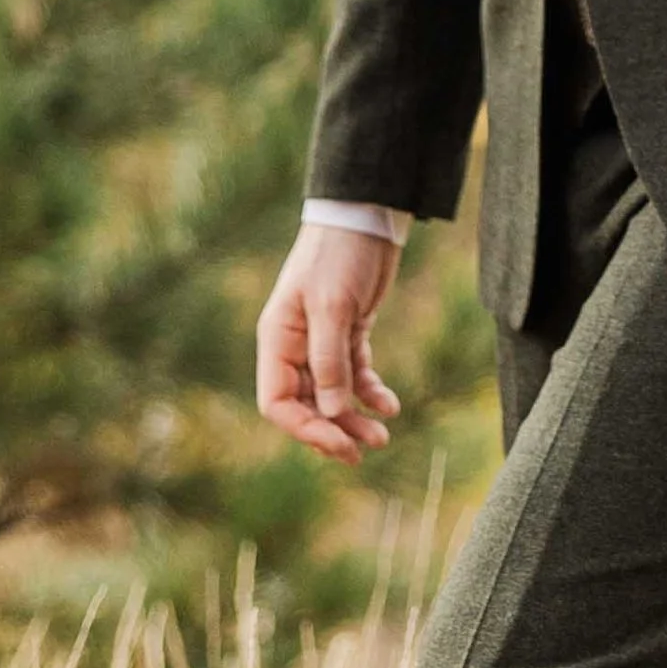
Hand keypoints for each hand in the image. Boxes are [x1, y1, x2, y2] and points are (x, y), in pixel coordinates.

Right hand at [255, 226, 403, 460]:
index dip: (304, 429)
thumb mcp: (333, 307)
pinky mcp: (348, 332)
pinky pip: (353, 374)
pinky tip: (389, 405)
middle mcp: (294, 345)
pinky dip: (369, 392)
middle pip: (305, 405)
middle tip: (363, 452)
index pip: (277, 402)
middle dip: (332, 431)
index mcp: (277, 339)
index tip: (337, 442)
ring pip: (331, 394)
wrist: (367, 216)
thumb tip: (328, 412)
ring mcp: (321, 340)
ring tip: (382, 437)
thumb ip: (328, 360)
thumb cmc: (339, 254)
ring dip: (353, 417)